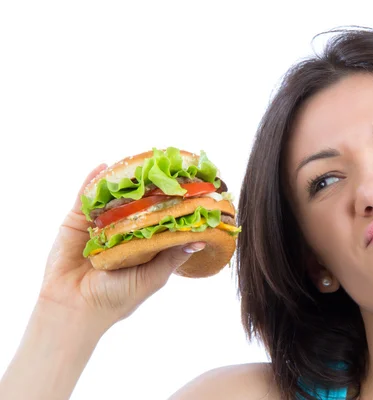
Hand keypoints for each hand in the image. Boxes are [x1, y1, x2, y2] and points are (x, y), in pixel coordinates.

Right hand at [39, 164, 204, 329]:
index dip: (171, 203)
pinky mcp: (77, 222)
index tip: (188, 187)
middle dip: (149, 186)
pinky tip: (104, 167)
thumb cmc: (117, 298)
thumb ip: (173, 255)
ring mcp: (99, 225)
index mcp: (142, 244)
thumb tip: (201, 239)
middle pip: (136, 202)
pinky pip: (85, 198)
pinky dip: (93, 181)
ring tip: (137, 161)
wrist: (74, 308)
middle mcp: (122, 231)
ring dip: (123, 180)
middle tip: (165, 166)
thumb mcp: (153, 277)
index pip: (159, 217)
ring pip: (112, 197)